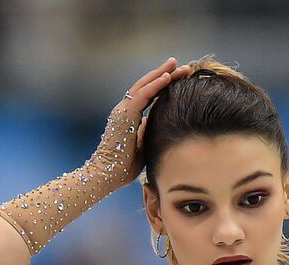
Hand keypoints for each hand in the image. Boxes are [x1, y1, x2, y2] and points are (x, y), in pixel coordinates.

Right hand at [102, 56, 193, 187]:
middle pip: (147, 86)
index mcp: (129, 116)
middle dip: (165, 74)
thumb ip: (148, 132)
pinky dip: (155, 85)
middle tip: (182, 65)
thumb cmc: (123, 166)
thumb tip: (156, 123)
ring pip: (145, 86)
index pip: (148, 95)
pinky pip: (142, 95)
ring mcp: (123, 110)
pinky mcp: (124, 115)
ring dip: (162, 74)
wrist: (106, 175)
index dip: (163, 86)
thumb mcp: (142, 146)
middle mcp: (125, 109)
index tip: (179, 78)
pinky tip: (167, 77)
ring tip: (177, 64)